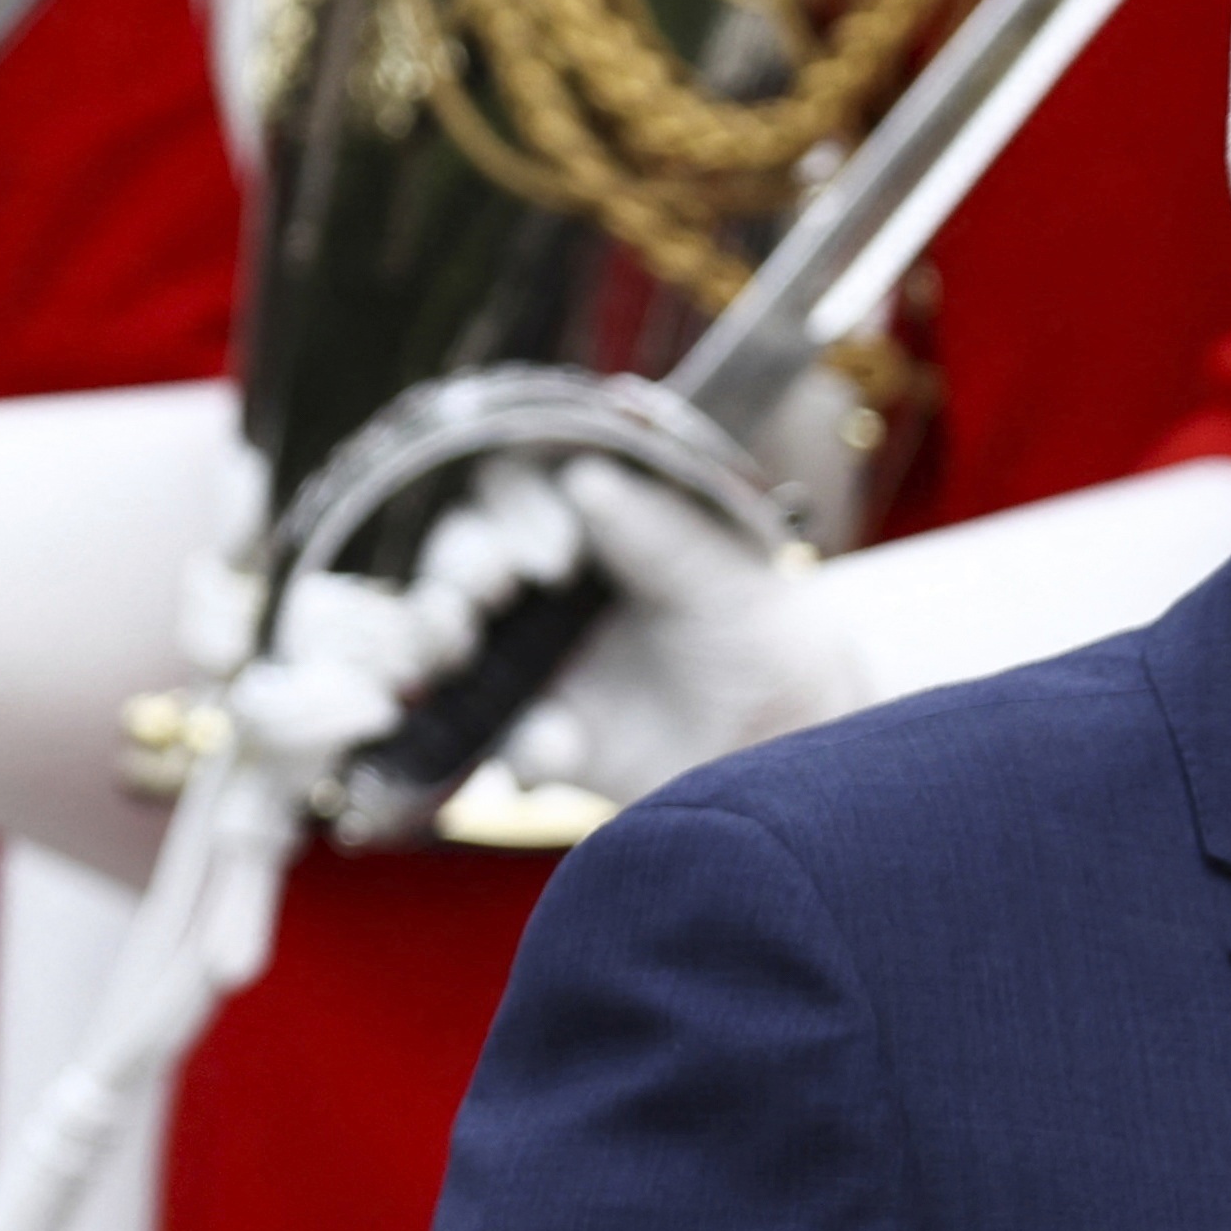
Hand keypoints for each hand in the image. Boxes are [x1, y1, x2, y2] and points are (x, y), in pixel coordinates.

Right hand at [256, 451, 858, 807]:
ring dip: (436, 642)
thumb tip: (585, 480)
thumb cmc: (768, 642)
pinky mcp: (540, 741)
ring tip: (457, 647)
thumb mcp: (728, 580)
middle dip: (456, 571)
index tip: (550, 557)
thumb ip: (660, 534)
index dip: (512, 515)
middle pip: (462, 561)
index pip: (516, 494)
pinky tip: (560, 746)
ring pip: (449, 644)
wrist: (794, 750)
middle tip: (482, 593)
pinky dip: (519, 741)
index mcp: (591, 528)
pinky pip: (499, 739)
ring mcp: (533, 665)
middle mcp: (546, 590)